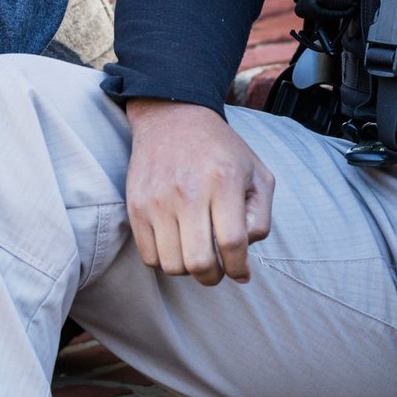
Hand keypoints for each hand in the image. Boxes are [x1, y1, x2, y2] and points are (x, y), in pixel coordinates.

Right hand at [124, 99, 274, 284]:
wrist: (173, 119)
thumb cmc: (222, 151)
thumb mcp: (257, 173)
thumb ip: (260, 216)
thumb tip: (245, 256)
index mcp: (224, 182)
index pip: (233, 243)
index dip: (239, 267)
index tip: (241, 272)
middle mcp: (188, 192)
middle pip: (200, 263)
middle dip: (214, 277)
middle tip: (219, 269)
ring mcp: (158, 201)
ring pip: (172, 265)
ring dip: (189, 270)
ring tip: (198, 254)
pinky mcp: (136, 206)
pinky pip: (149, 257)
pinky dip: (166, 261)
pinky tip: (178, 245)